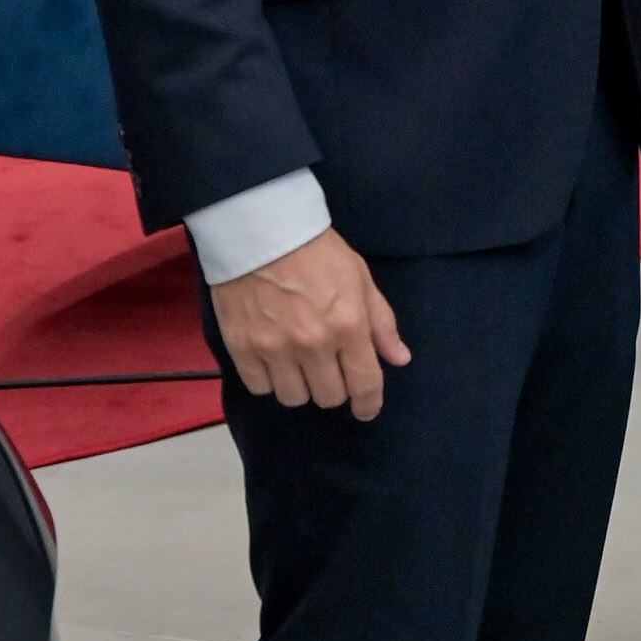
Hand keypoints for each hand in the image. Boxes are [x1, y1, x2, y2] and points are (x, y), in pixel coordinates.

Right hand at [210, 228, 409, 421]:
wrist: (260, 230)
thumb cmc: (316, 251)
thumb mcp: (360, 279)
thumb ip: (381, 323)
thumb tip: (399, 359)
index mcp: (348, 325)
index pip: (364, 384)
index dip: (369, 404)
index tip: (366, 409)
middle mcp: (313, 343)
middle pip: (329, 396)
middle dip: (335, 388)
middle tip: (329, 370)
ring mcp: (274, 348)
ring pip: (293, 397)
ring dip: (301, 387)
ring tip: (300, 365)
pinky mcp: (242, 348)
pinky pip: (260, 387)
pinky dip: (269, 380)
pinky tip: (273, 361)